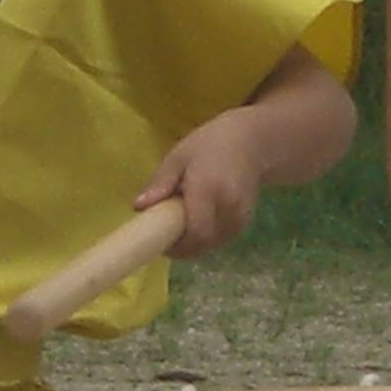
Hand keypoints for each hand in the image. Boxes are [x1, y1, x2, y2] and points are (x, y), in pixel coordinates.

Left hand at [136, 111, 269, 257]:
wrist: (252, 142)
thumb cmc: (211, 144)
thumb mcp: (179, 157)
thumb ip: (160, 182)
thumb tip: (138, 206)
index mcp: (208, 190)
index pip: (195, 233)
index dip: (176, 246)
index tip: (160, 241)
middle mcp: (227, 208)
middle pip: (203, 244)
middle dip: (182, 248)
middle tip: (166, 236)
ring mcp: (239, 217)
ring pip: (212, 245)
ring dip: (194, 244)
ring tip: (181, 225)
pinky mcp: (245, 222)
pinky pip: (220, 240)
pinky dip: (206, 238)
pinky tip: (197, 221)